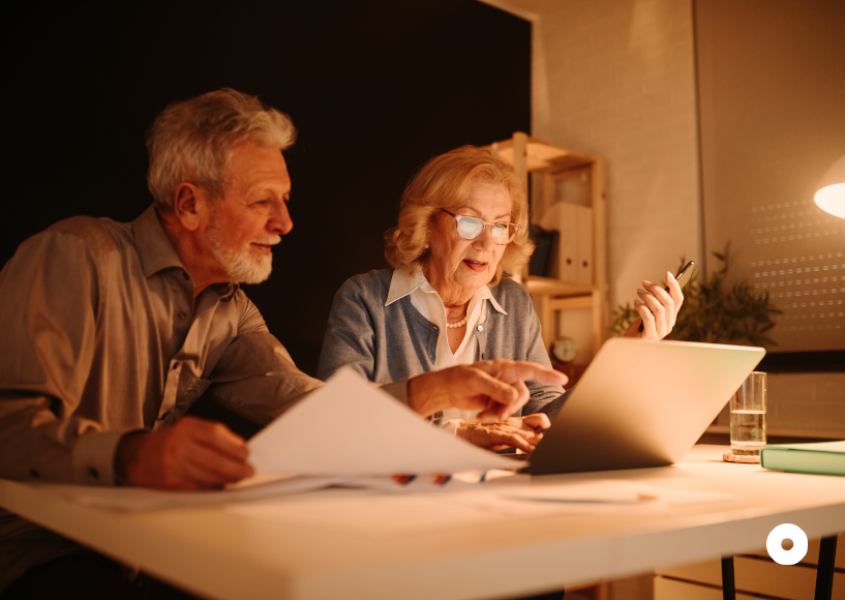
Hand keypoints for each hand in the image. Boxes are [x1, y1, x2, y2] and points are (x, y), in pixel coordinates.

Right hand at [116, 416, 253, 489]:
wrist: (138, 456)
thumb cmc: (170, 442)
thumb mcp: (192, 429)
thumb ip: (217, 435)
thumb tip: (241, 448)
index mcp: (186, 429)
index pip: (215, 436)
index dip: (234, 448)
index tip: (247, 454)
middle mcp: (178, 446)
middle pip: (214, 460)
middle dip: (236, 468)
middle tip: (248, 471)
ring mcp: (173, 466)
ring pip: (208, 477)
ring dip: (227, 480)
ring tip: (237, 478)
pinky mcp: (171, 484)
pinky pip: (198, 489)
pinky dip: (212, 488)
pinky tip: (220, 485)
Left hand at [407, 359, 566, 420]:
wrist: (445, 389)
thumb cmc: (458, 377)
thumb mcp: (476, 381)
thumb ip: (496, 388)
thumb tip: (514, 396)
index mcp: (503, 367)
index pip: (529, 369)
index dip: (547, 374)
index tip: (563, 379)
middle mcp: (506, 378)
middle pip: (522, 394)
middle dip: (511, 406)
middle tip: (496, 414)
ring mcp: (501, 390)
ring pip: (514, 405)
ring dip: (500, 413)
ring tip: (483, 415)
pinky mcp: (496, 401)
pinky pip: (504, 411)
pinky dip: (494, 415)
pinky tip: (481, 416)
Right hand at [457, 413, 550, 451]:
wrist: (463, 432)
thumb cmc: (484, 435)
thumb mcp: (506, 436)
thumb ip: (520, 440)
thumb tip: (534, 449)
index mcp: (518, 422)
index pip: (540, 420)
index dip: (550, 429)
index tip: (557, 438)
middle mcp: (515, 423)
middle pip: (540, 426)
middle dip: (549, 437)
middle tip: (559, 445)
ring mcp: (506, 427)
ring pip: (529, 433)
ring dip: (540, 442)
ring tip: (550, 450)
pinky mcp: (496, 434)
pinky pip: (513, 438)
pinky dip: (523, 445)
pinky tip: (530, 451)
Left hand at [625, 271, 683, 340]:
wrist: (629, 347)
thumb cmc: (638, 331)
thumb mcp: (648, 315)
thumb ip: (654, 305)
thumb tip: (655, 288)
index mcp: (671, 318)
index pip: (678, 299)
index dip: (675, 286)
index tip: (668, 274)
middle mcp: (668, 324)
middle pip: (668, 302)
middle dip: (656, 289)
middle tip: (644, 284)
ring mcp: (660, 331)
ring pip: (659, 308)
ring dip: (647, 297)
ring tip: (638, 293)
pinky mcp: (650, 335)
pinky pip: (648, 317)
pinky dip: (641, 307)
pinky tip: (635, 303)